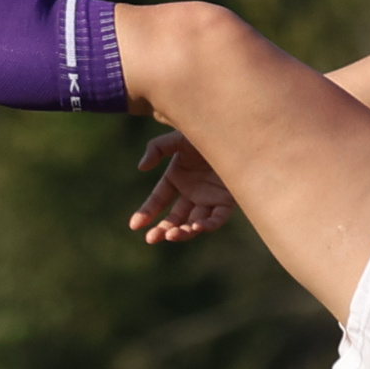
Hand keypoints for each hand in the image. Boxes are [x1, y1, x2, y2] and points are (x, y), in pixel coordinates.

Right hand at [129, 129, 235, 244]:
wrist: (235, 130)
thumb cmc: (206, 132)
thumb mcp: (178, 138)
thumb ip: (157, 149)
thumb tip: (141, 167)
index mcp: (176, 178)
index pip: (158, 200)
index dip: (146, 213)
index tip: (134, 226)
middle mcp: (191, 192)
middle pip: (174, 217)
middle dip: (162, 230)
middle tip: (152, 238)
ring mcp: (209, 198)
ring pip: (193, 222)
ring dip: (183, 232)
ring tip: (173, 235)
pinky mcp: (226, 200)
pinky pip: (217, 218)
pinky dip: (207, 225)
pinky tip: (196, 227)